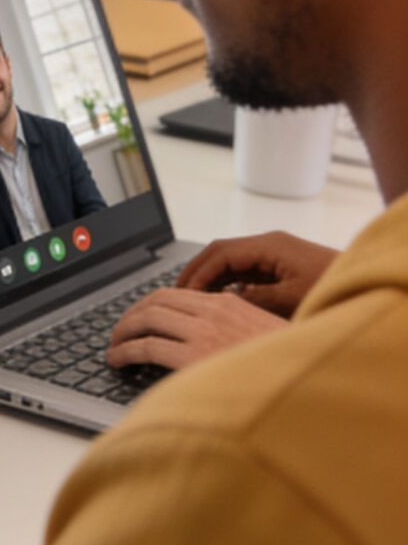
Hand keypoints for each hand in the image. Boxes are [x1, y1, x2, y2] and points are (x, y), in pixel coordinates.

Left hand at [107, 288, 285, 370]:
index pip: (177, 295)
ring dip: (122, 333)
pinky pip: (146, 346)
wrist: (311, 384)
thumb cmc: (291, 365)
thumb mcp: (265, 337)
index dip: (149, 305)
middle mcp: (214, 311)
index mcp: (231, 303)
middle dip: (130, 316)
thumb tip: (208, 342)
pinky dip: (124, 351)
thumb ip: (235, 331)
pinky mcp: (194, 356)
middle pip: (154, 302)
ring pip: (145, 320)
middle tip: (119, 332)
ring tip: (113, 348)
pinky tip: (117, 361)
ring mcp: (203, 332)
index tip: (138, 318)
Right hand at [175, 230, 336, 317]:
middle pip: (220, 252)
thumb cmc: (334, 289)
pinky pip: (246, 269)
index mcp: (269, 246)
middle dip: (197, 272)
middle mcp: (269, 244)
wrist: (366, 286)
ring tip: (195, 300)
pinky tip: (223, 299)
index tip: (182, 293)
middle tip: (178, 294)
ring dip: (212, 278)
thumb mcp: (290, 298)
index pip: (219, 253)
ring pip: (232, 261)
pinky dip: (229, 282)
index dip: (197, 273)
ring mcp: (276, 253)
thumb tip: (224, 300)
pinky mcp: (282, 265)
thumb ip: (253, 297)